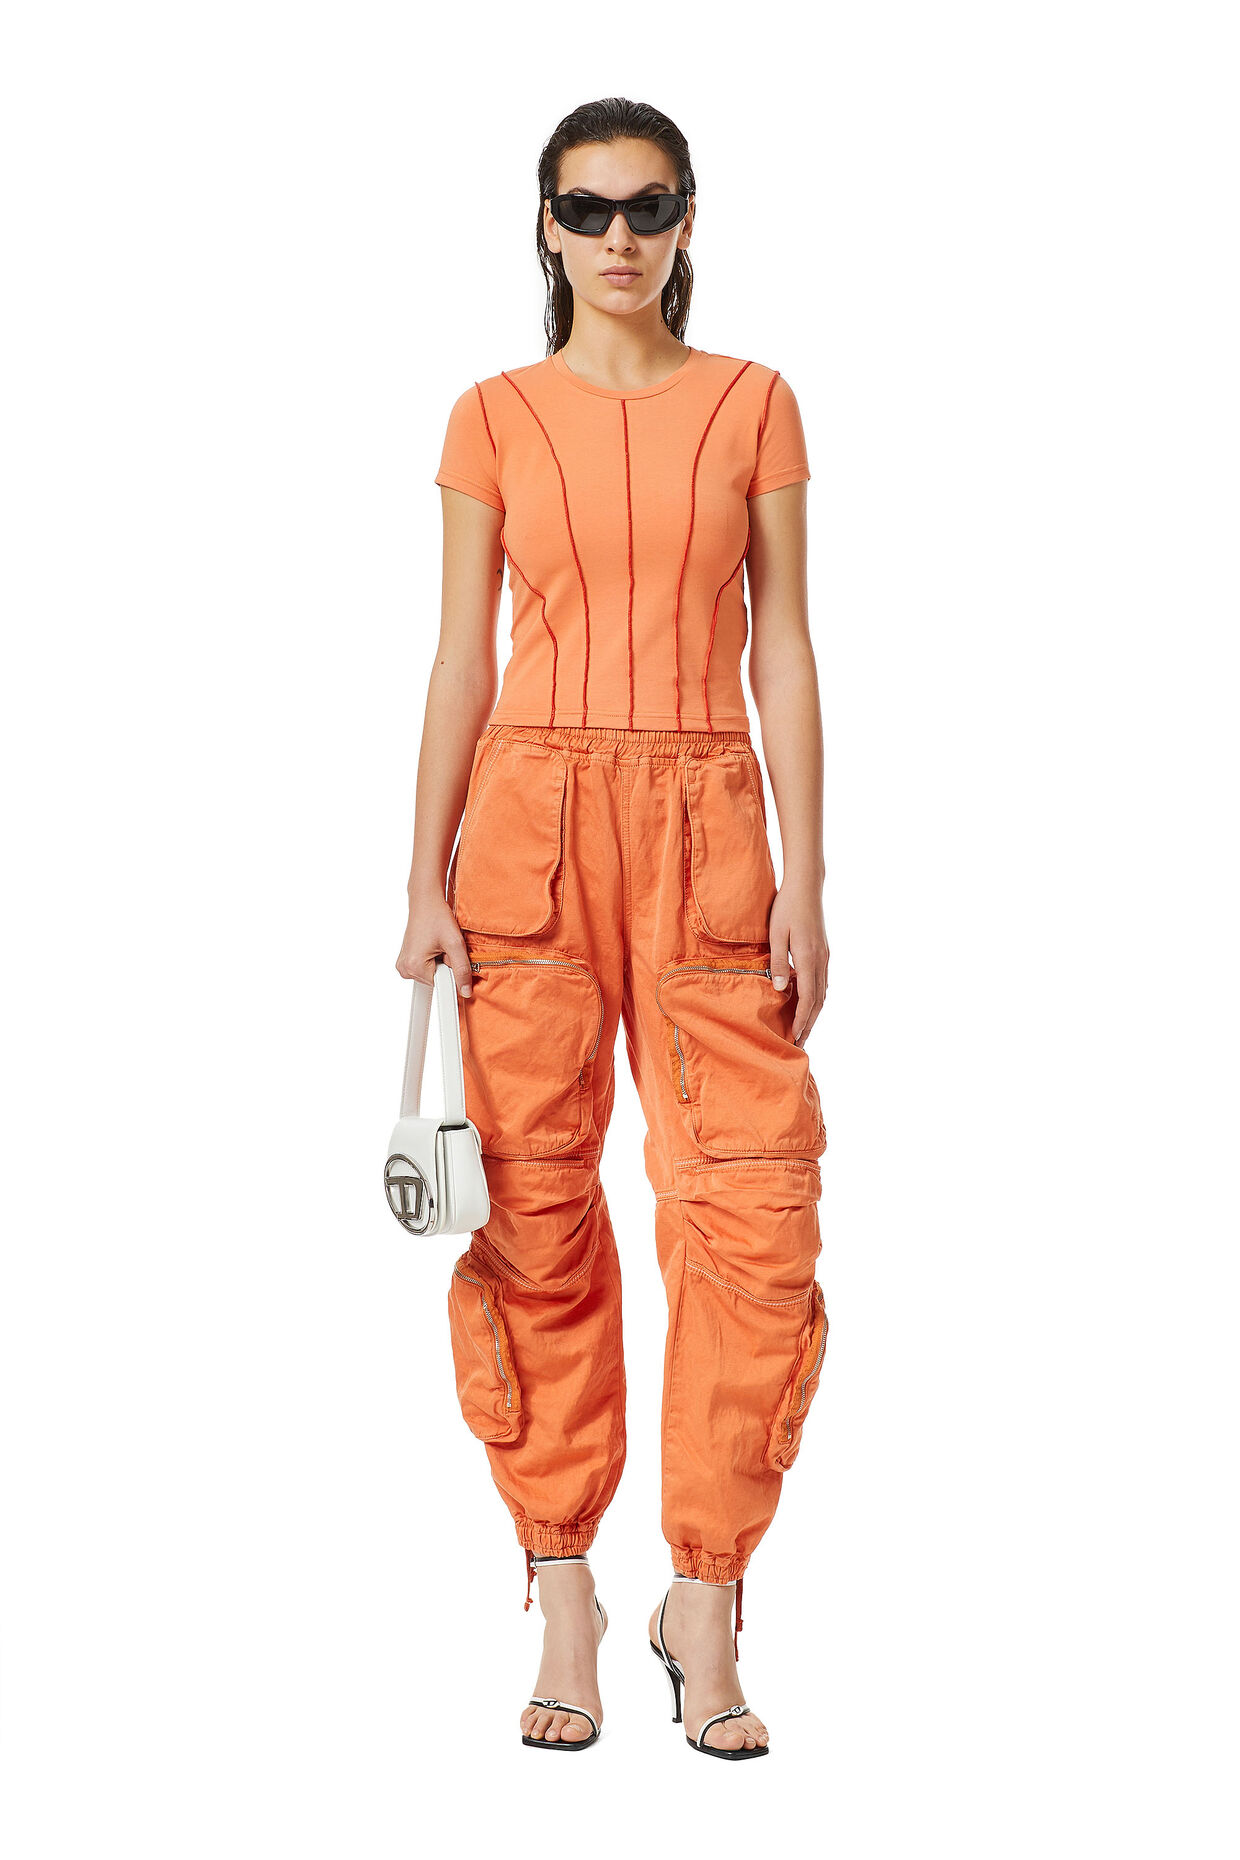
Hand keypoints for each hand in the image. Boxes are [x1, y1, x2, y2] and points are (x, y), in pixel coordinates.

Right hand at [395, 895, 473, 997]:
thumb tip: (465, 992)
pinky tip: (433, 945)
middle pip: (435, 981)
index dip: (451, 974)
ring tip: (438, 944)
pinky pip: (425, 968)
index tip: (450, 958)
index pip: (440, 986)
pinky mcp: (406, 961)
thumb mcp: (455, 943)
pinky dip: (433, 959)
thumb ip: (462, 970)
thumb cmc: (437, 917)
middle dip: (445, 966)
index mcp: (414, 966)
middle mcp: (404, 969)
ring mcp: (403, 965)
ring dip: (440, 962)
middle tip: (444, 947)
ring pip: (431, 975)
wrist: (426, 901)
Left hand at [768, 884, 828, 1045]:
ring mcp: (824, 956)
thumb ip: (777, 962)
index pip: (808, 999)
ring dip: (814, 1013)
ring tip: (803, 1028)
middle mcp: (821, 960)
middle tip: (800, 1043)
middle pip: (819, 1001)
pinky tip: (807, 1002)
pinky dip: (816, 997)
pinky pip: (822, 981)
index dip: (802, 1021)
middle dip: (810, 1024)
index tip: (795, 1038)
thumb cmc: (787, 907)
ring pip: (822, 992)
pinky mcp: (823, 951)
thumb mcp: (776, 934)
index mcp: (809, 958)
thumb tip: (779, 990)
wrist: (806, 885)